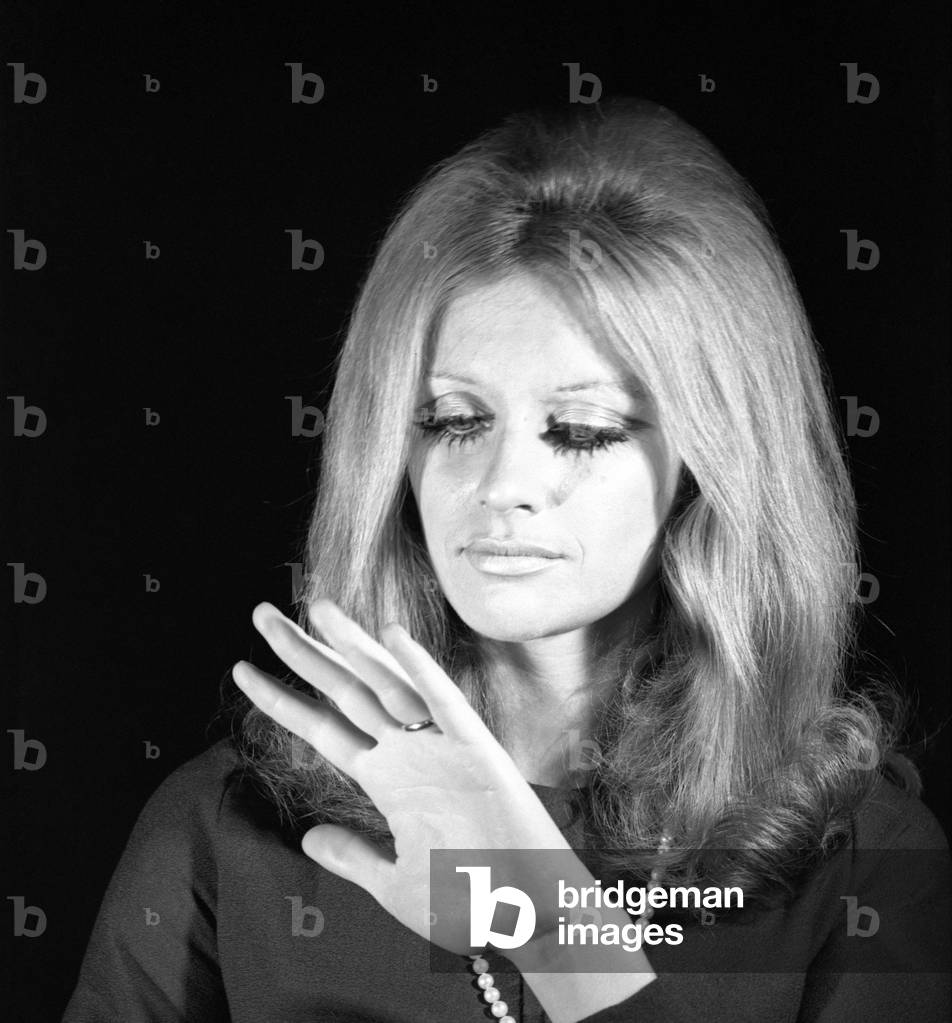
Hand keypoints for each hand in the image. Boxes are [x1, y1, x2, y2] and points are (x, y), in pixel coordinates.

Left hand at [232, 599, 584, 957]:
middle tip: (261, 613)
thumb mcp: (395, 882)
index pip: (322, 728)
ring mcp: (440, 748)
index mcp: (387, 780)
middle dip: (301, 652)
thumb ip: (352, 856)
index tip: (243, 670)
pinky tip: (392, 636)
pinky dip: (419, 669)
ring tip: (314, 607)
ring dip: (351, 646)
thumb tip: (308, 837)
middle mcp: (406, 753)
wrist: (531, 920)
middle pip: (344, 692)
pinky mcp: (477, 752)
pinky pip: (444, 704)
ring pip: (388, 684)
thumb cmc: (470, 903)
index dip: (280, 699)